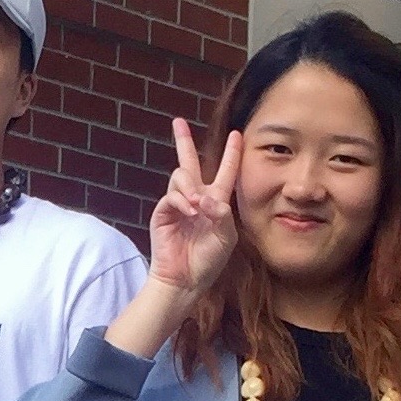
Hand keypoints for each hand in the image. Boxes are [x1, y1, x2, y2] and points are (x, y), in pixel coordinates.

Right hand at [149, 117, 241, 296]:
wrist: (185, 279)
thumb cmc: (209, 260)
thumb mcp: (225, 238)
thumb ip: (221, 215)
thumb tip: (205, 197)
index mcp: (215, 202)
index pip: (225, 172)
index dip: (231, 154)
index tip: (237, 134)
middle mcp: (195, 198)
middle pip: (189, 162)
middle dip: (183, 141)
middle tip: (178, 121)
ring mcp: (177, 204)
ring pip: (180, 176)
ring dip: (189, 186)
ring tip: (194, 205)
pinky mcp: (163, 212)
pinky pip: (171, 195)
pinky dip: (180, 201)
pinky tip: (188, 211)